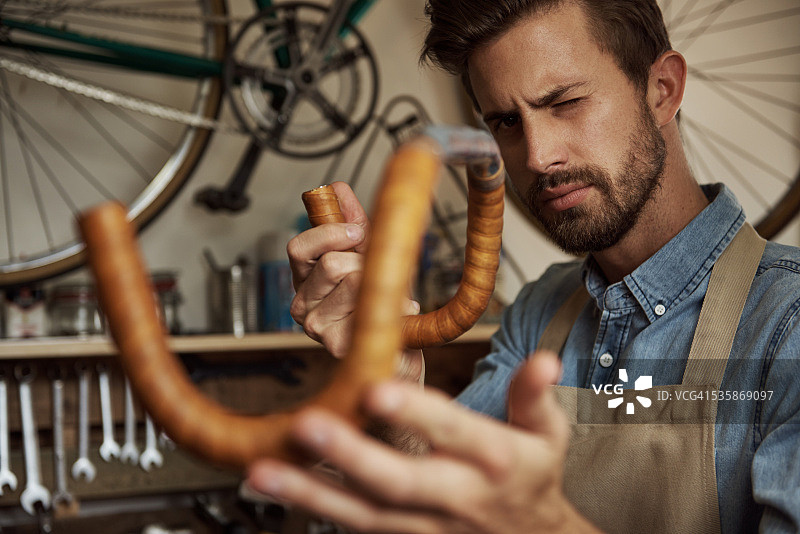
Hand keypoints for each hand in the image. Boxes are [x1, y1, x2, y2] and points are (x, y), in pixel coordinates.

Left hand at [246, 351, 599, 533]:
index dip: (417, 414)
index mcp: (494, 460)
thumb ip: (534, 395)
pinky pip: (356, 527)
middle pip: (398, 480)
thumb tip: (542, 360)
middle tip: (307, 425)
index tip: (377, 390)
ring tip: (262, 471)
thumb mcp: (547, 434)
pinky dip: (315, 508)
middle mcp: (455, 497)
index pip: (453, 433)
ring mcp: (425, 525)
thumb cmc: (532, 476)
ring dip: (311, 492)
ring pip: (364, 513)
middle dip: (351, 456)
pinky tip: (273, 487)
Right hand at [289, 182, 422, 376]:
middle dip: (365, 262)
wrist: (399, 348)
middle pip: (332, 263)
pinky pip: (370, 305)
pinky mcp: (335, 344)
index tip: (357, 232)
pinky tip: (395, 314)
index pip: (298, 248)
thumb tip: (337, 188)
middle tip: (378, 277)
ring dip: (381, 284)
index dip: (329, 233)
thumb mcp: (367, 253)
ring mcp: (316, 327)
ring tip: (387, 298)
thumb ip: (351, 221)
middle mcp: (302, 303)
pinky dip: (393, 304)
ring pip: (351, 280)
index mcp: (305, 279)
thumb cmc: (381, 302)